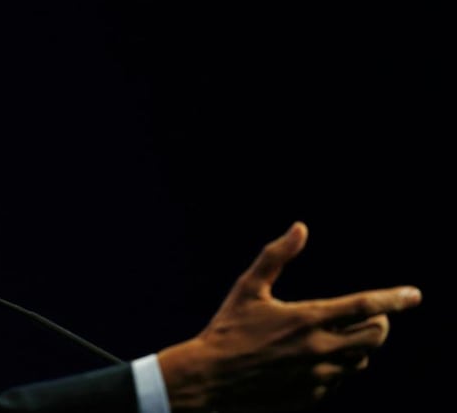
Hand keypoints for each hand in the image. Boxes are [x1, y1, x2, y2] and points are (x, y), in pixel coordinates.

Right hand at [157, 221, 421, 412]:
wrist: (209, 378)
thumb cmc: (226, 329)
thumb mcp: (247, 288)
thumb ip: (276, 256)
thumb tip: (300, 227)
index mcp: (307, 319)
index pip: (365, 306)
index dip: (394, 298)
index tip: (414, 294)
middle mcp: (319, 350)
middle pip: (375, 337)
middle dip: (379, 323)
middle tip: (368, 315)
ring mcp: (317, 378)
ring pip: (359, 361)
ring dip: (357, 346)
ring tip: (336, 335)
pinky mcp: (310, 397)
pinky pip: (337, 381)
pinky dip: (335, 367)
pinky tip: (313, 359)